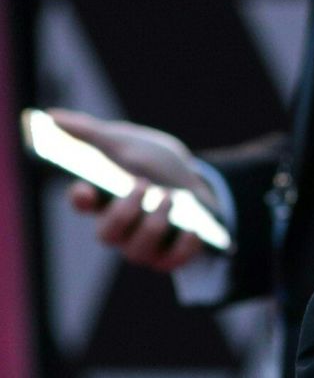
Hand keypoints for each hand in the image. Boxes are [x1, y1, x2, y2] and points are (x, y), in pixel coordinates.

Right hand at [51, 109, 208, 270]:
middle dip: (124, 211)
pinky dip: (183, 245)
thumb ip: (91, 133)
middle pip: (107, 234)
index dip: (81, 198)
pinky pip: (173, 261)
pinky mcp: (170, 256)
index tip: (87, 188)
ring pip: (137, 250)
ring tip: (170, 197)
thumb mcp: (127, 142)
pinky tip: (194, 229)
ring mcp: (143, 245)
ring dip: (154, 223)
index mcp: (101, 198)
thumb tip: (51, 116)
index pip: (82, 203)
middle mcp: (118, 228)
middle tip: (142, 185)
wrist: (197, 180)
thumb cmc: (154, 164)